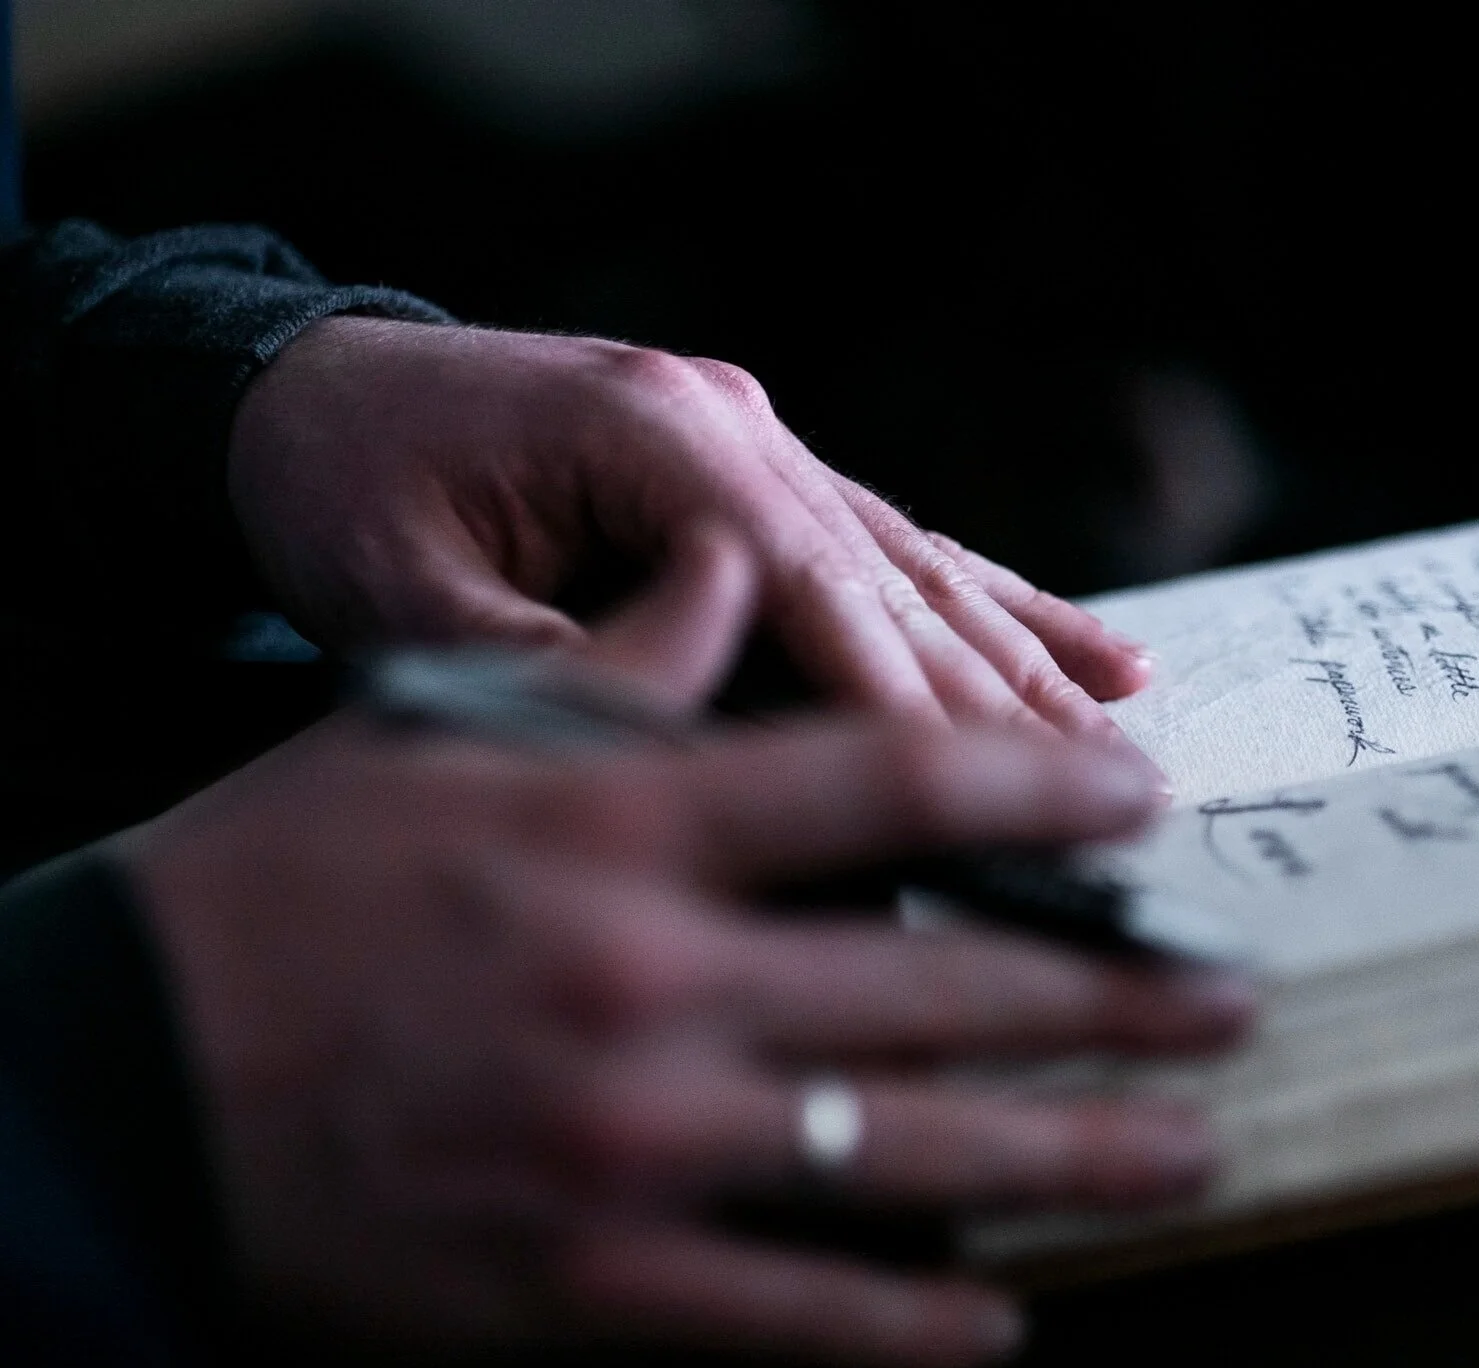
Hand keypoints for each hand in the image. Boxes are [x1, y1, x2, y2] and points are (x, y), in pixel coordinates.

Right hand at [114, 539, 1246, 1367]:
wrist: (99, 1098)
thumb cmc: (265, 901)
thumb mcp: (425, 742)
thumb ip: (610, 672)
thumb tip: (728, 577)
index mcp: (618, 826)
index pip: (885, 787)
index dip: (1043, 794)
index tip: (1148, 810)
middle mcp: (652, 980)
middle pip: (949, 982)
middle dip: (1118, 997)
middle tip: (1237, 1000)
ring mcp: (632, 1144)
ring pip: (913, 1153)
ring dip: (1078, 1160)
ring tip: (1195, 1157)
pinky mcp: (589, 1287)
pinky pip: (796, 1319)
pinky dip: (910, 1329)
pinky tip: (998, 1325)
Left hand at [227, 316, 1152, 743]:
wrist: (294, 392)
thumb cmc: (337, 492)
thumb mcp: (407, 600)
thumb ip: (555, 677)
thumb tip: (693, 781)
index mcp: (648, 434)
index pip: (808, 586)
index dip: (900, 700)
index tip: (986, 804)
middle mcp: (729, 423)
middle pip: (894, 576)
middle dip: (1003, 697)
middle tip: (1105, 799)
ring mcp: (758, 436)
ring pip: (922, 563)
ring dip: (1026, 660)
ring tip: (1123, 746)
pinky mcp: (764, 466)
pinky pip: (901, 544)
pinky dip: (1001, 604)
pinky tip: (1098, 653)